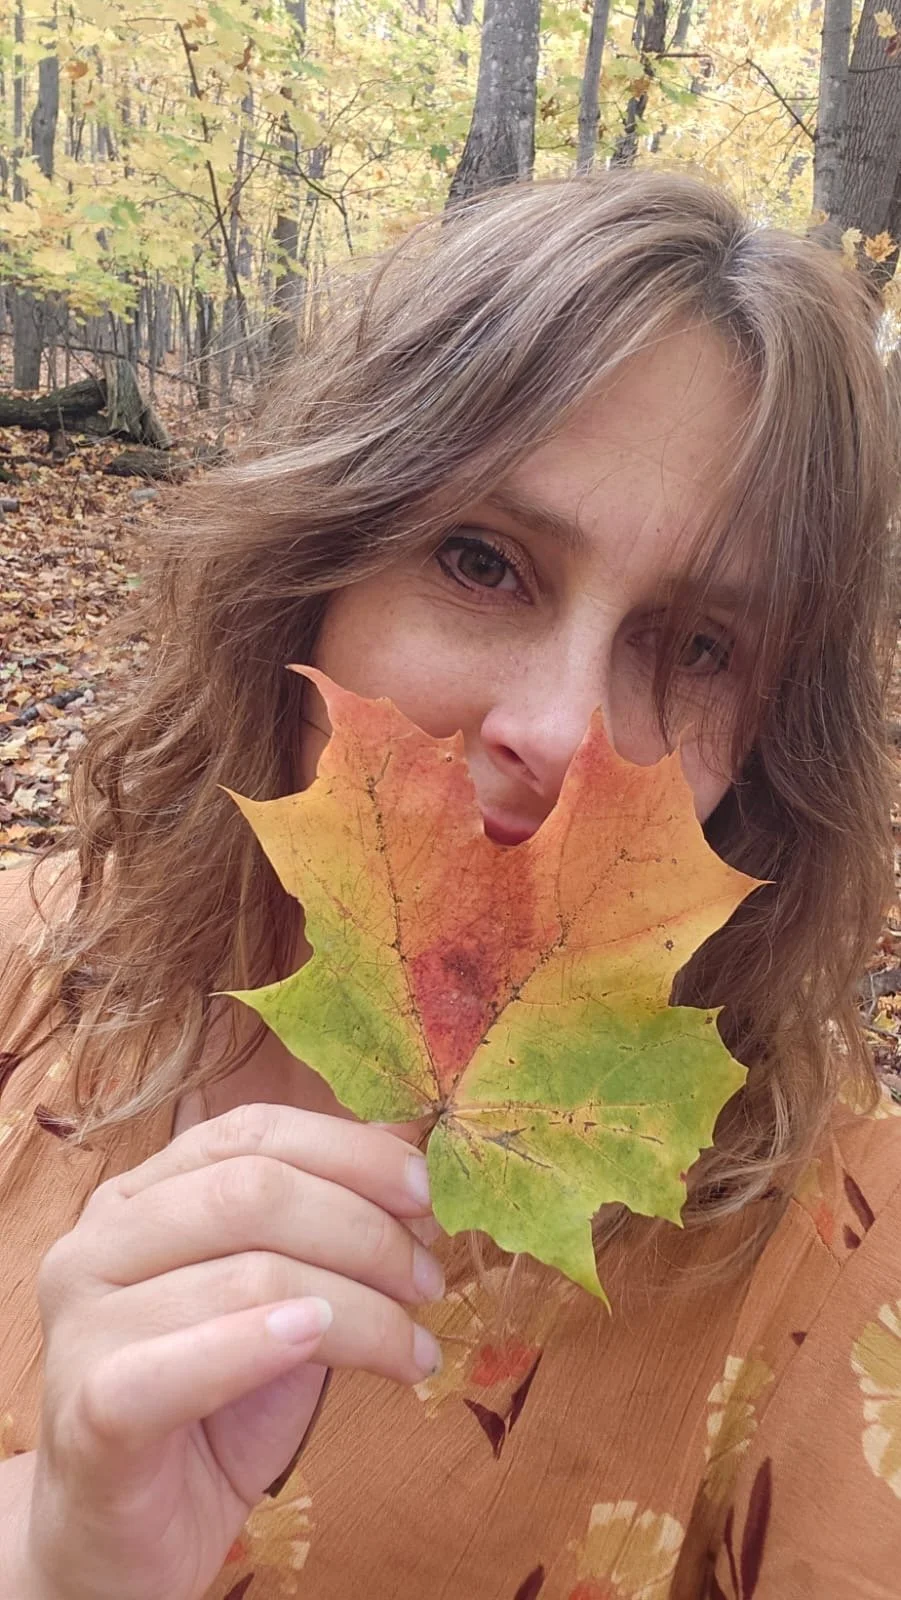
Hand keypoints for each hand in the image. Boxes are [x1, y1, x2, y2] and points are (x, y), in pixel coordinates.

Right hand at [24, 1104, 442, 1599]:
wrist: (131, 1539)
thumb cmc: (213, 1409)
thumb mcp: (283, 1298)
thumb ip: (326, 1225)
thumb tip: (410, 1148)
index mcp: (139, 1197)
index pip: (252, 1132)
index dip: (350, 1152)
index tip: (426, 1192)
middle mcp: (99, 1244)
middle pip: (253, 1193)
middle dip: (365, 1231)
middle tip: (427, 1280)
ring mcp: (83, 1324)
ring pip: (247, 1277)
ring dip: (359, 1309)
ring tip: (411, 1346)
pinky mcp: (88, 1412)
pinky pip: (177, 1366)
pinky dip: (258, 1347)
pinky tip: (315, 1343)